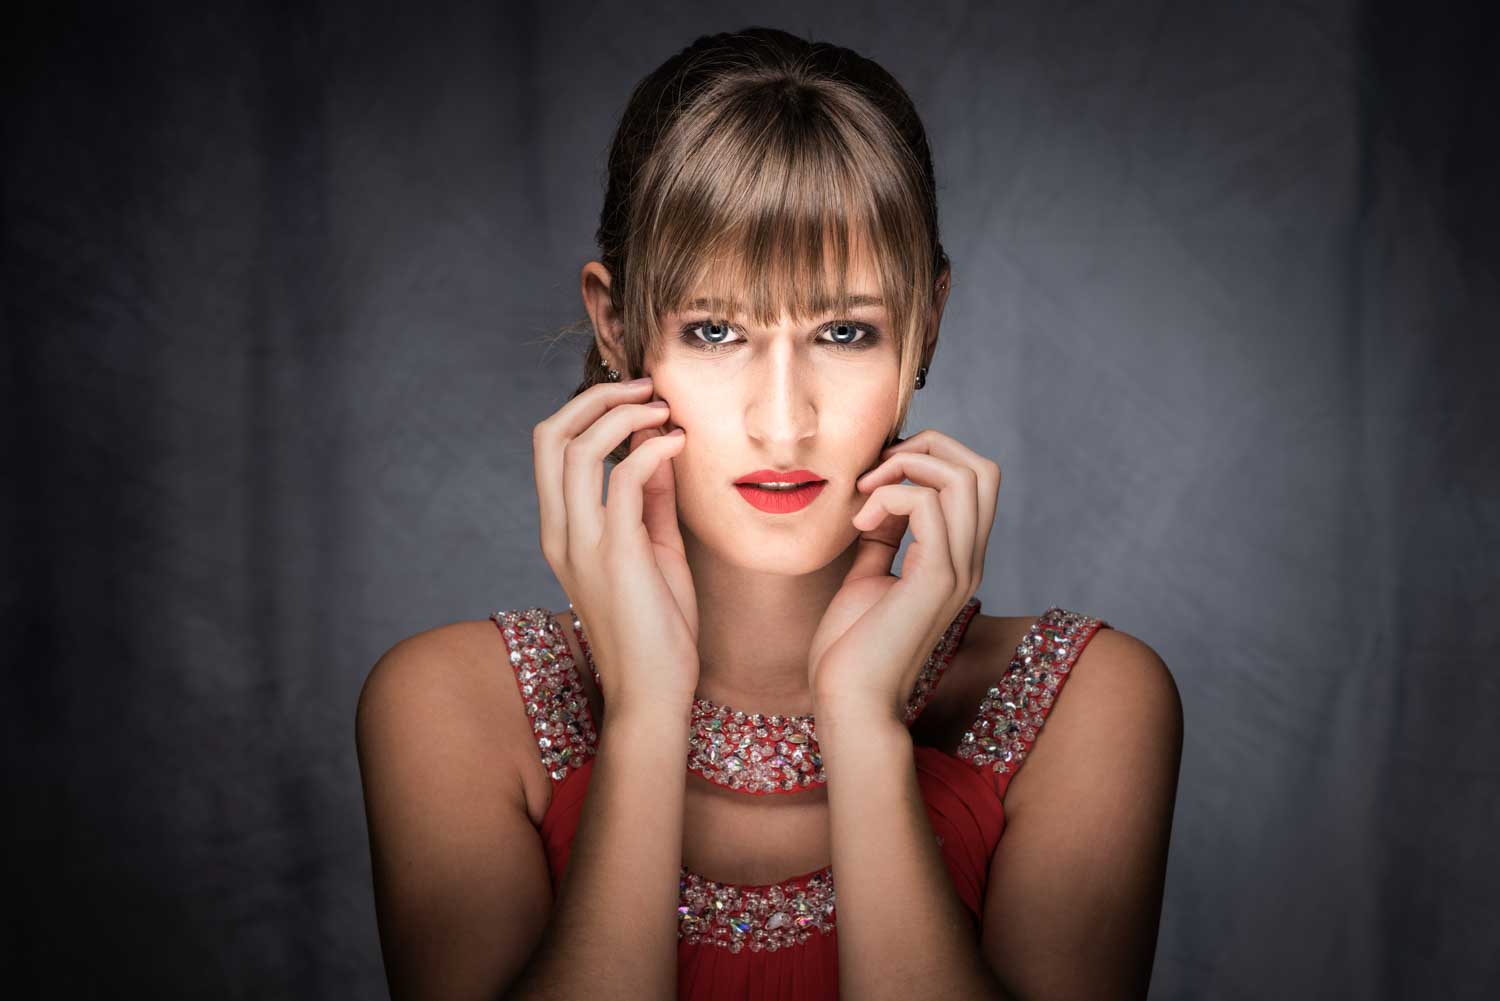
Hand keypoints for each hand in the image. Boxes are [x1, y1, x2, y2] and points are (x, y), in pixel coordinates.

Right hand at [532, 377, 698, 712]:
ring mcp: (581, 544)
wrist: (653, 694)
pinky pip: (623, 479)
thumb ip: (650, 501)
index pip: (551, 447)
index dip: (588, 409)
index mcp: (562, 531)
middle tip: (646, 387)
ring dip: (624, 414)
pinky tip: (678, 445)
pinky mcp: (614, 554)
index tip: (637, 398)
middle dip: (596, 397)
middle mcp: (560, 532)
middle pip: (550, 435)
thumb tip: (657, 449)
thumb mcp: (653, 552)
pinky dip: (651, 448)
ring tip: (664, 408)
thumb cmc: (657, 631)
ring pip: (577, 448)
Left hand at [807, 429, 999, 722]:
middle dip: (926, 447)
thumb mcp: (867, 577)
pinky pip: (929, 504)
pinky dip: (890, 496)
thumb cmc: (851, 650)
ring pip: (964, 476)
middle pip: (981, 467)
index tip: (875, 475)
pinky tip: (860, 524)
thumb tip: (878, 497)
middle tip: (873, 472)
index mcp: (957, 559)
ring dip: (905, 467)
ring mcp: (958, 569)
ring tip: (863, 495)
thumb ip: (882, 537)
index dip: (928, 456)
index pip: (975, 479)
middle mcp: (968, 560)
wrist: (850, 702)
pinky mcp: (935, 580)